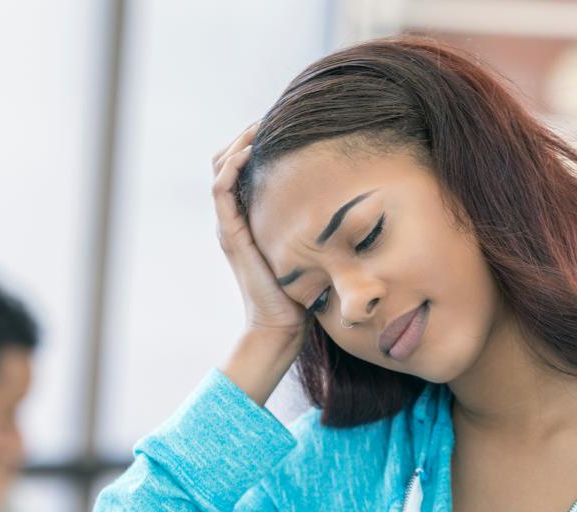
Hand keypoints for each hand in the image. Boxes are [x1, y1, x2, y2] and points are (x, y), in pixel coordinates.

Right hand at [212, 123, 306, 344]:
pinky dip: (232, 166)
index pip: (244, 168)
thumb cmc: (303, 296)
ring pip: (220, 168)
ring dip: (239, 142)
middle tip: (273, 117)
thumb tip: (356, 200)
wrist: (281, 328)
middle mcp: (236, 218)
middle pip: (227, 161)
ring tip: (261, 125)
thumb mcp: (313, 249)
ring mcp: (230, 225)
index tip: (286, 125)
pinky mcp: (231, 235)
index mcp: (251, 218)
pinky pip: (221, 190)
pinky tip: (250, 151)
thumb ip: (320, 225)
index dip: (258, 143)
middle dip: (247, 135)